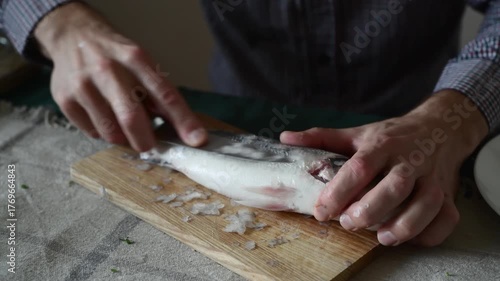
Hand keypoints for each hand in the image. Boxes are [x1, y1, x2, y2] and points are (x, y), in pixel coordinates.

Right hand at [34, 2, 206, 150]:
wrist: (74, 36)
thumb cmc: (116, 56)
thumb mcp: (141, 63)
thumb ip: (158, 93)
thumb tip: (183, 128)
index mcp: (136, 59)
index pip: (165, 94)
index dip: (183, 120)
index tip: (197, 140)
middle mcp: (108, 69)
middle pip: (132, 117)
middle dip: (145, 140)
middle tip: (149, 145)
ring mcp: (83, 85)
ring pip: (110, 132)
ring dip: (123, 138)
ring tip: (123, 124)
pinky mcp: (65, 99)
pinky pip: (92, 132)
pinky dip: (103, 133)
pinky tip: (103, 117)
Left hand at [280, 90, 487, 245]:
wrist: (439, 127)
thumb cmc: (390, 135)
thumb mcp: (356, 133)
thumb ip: (321, 138)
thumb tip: (285, 138)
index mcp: (382, 144)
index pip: (360, 167)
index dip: (339, 190)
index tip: (321, 211)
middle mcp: (409, 160)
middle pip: (394, 186)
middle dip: (370, 209)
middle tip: (348, 224)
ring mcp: (432, 177)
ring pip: (426, 203)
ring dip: (404, 225)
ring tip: (381, 237)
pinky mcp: (448, 194)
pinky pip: (447, 217)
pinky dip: (431, 233)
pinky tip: (410, 238)